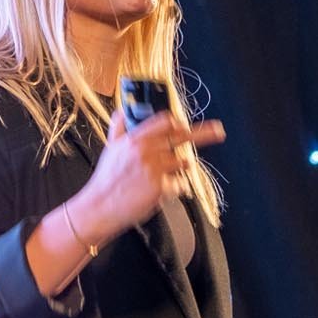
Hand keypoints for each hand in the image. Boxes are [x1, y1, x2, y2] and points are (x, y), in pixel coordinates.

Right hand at [74, 107, 225, 244]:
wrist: (99, 207)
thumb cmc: (106, 180)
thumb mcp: (110, 148)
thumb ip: (119, 127)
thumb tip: (121, 111)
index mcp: (135, 139)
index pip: (164, 121)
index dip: (178, 123)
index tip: (185, 125)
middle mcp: (147, 151)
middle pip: (182, 136)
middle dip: (205, 133)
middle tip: (218, 131)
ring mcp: (155, 169)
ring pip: (182, 163)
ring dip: (179, 168)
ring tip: (162, 176)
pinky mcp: (160, 188)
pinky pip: (178, 185)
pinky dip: (173, 189)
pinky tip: (158, 192)